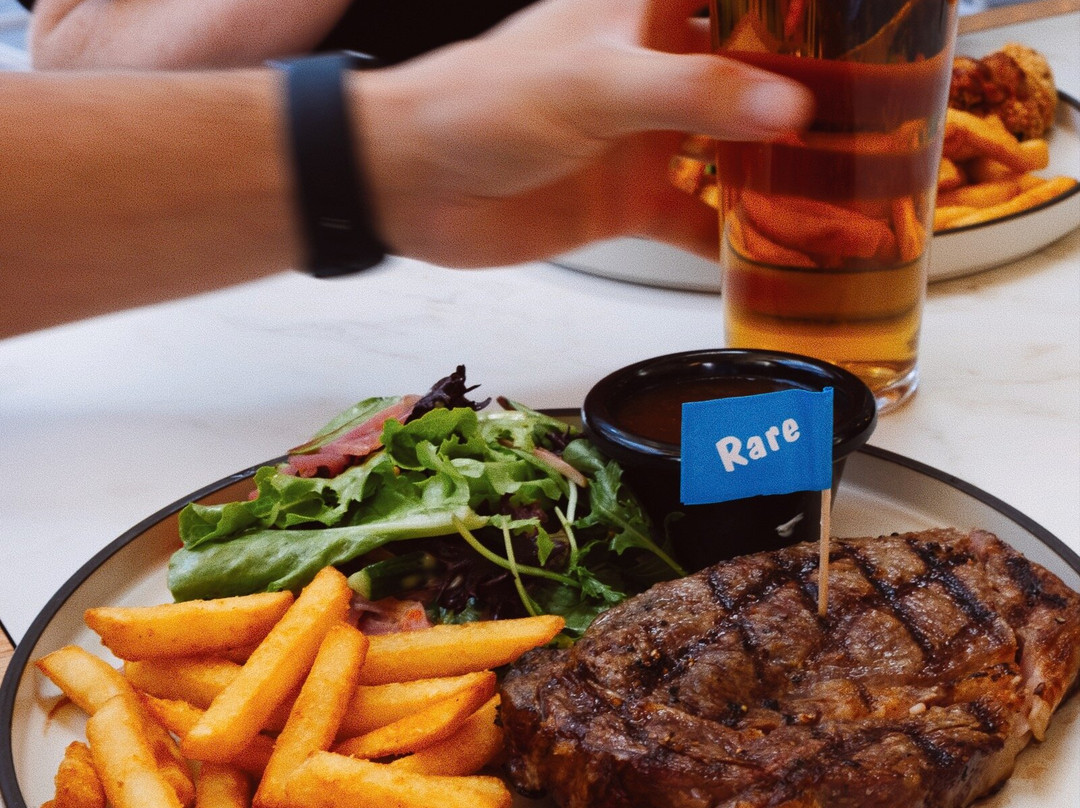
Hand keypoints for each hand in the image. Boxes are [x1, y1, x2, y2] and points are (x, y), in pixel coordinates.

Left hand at [361, 0, 813, 266]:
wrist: (411, 184)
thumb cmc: (484, 103)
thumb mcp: (597, 82)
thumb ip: (695, 91)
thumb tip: (793, 104)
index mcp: (645, 8)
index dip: (788, 3)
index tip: (857, 10)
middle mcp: (654, 66)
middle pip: (748, 65)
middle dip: (806, 79)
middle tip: (881, 99)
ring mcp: (644, 135)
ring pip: (732, 147)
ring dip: (779, 165)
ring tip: (849, 181)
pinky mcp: (627, 199)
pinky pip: (695, 221)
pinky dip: (729, 241)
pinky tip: (772, 258)